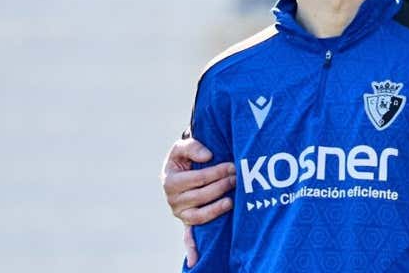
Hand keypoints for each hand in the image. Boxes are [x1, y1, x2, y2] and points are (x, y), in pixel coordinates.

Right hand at [161, 137, 235, 265]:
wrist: (181, 169)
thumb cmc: (184, 158)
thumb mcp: (182, 147)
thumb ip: (192, 147)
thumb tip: (208, 156)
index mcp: (171, 182)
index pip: (198, 179)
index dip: (217, 172)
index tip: (232, 166)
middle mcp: (173, 200)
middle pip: (202, 197)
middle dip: (222, 186)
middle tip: (237, 178)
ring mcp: (181, 213)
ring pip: (201, 216)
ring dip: (218, 208)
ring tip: (232, 200)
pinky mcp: (188, 222)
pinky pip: (189, 237)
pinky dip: (192, 249)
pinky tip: (196, 261)